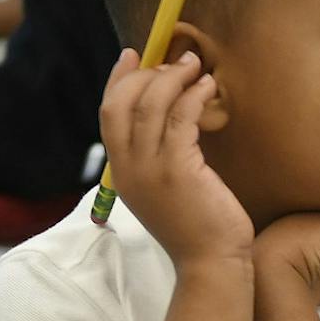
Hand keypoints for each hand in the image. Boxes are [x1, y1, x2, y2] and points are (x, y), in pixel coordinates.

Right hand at [98, 48, 250, 265]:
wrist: (211, 264)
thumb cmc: (198, 229)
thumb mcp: (165, 192)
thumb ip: (157, 161)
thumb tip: (170, 120)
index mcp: (122, 173)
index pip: (108, 115)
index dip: (118, 81)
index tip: (133, 56)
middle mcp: (129, 168)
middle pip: (121, 103)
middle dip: (145, 74)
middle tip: (174, 61)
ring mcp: (151, 169)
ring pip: (151, 105)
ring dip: (173, 77)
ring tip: (195, 65)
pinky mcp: (178, 169)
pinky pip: (180, 117)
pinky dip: (194, 95)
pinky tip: (208, 86)